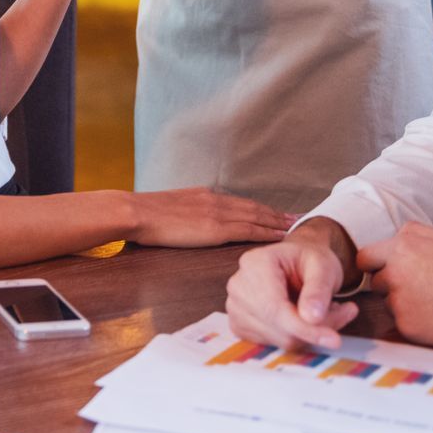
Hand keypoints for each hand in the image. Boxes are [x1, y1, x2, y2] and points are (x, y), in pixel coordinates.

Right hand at [127, 187, 295, 248]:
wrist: (137, 211)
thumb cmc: (145, 215)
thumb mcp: (170, 207)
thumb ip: (186, 211)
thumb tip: (191, 221)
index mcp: (205, 196)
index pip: (239, 203)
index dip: (259, 208)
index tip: (274, 212)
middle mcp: (215, 200)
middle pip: (253, 207)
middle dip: (275, 213)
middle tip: (296, 218)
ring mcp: (217, 213)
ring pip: (256, 216)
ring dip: (277, 222)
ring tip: (294, 226)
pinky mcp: (215, 227)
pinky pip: (248, 229)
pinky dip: (266, 232)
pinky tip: (278, 236)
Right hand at [226, 219, 360, 351]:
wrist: (296, 262)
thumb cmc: (309, 260)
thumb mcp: (322, 265)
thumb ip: (318, 289)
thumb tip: (312, 318)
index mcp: (254, 264)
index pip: (276, 308)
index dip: (305, 328)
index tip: (334, 339)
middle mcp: (239, 287)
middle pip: (279, 327)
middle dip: (315, 329)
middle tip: (345, 313)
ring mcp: (236, 308)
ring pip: (280, 340)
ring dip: (310, 334)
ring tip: (328, 311)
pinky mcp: (241, 326)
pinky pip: (275, 344)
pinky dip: (299, 338)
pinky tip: (308, 319)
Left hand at [356, 223, 432, 352]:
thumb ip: (416, 235)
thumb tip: (397, 234)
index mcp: (403, 246)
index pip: (365, 258)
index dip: (376, 266)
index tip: (387, 273)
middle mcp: (395, 272)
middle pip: (377, 282)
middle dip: (392, 286)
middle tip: (425, 291)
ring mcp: (400, 301)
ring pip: (390, 305)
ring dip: (406, 306)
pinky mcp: (409, 327)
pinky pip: (404, 325)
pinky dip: (418, 325)